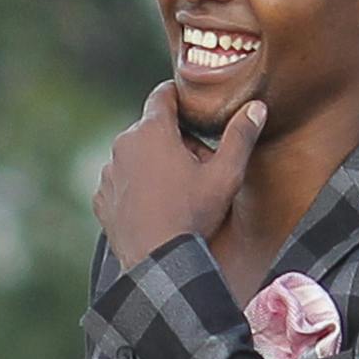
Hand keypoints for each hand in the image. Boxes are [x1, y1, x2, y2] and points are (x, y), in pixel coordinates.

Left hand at [91, 83, 256, 271]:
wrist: (156, 263)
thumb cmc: (192, 216)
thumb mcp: (226, 175)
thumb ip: (240, 136)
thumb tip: (256, 107)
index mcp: (152, 131)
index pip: (163, 94)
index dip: (180, 97)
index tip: (192, 106)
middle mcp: (123, 145)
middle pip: (152, 129)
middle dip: (174, 140)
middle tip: (198, 166)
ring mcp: (109, 173)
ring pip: (136, 156)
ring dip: (154, 164)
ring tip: (178, 192)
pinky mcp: (102, 199)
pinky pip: (123, 182)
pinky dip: (137, 188)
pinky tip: (157, 207)